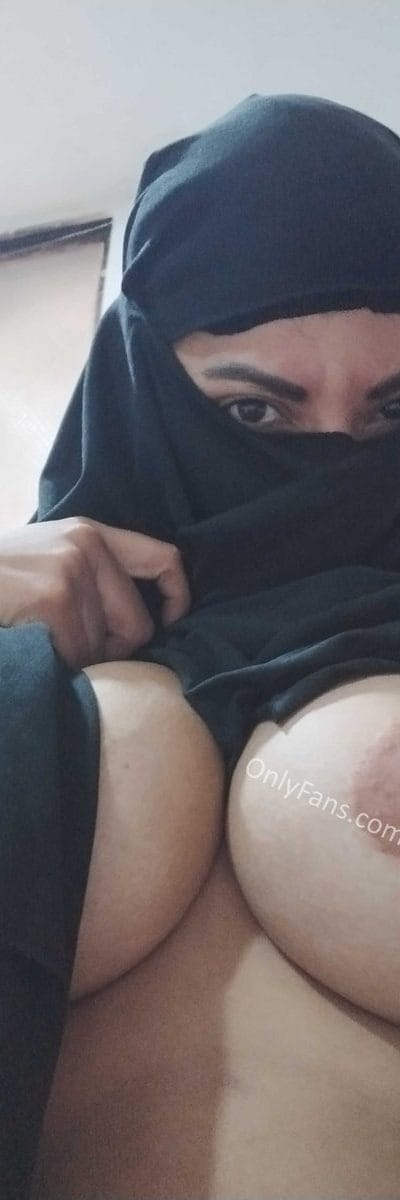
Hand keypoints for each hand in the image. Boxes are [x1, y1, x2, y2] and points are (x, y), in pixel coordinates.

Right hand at [0, 516, 190, 669]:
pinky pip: (75, 657)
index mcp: (89, 533)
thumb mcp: (42, 562)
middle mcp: (86, 546)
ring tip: (35, 637)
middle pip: (137, 625)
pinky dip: (53, 665)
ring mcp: (70, 571)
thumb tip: (143, 622)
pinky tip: (27, 644)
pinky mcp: (52, 600)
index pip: (164, 558)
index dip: (176, 598)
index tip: (167, 624)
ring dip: (72, 659)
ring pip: (102, 650)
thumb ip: (87, 575)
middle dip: (109, 651)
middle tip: (65, 646)